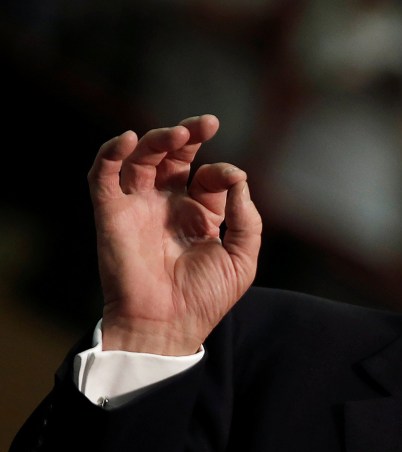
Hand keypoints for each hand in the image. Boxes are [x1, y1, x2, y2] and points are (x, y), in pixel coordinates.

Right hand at [89, 114, 261, 354]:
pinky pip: (103, 176)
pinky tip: (127, 139)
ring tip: (179, 133)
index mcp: (200, 214)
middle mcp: (168, 205)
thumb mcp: (241, 259)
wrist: (168, 326)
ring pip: (141, 158)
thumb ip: (247, 221)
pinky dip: (109, 153)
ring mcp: (139, 207)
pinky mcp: (112, 214)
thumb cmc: (205, 299)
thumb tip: (239, 182)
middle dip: (189, 135)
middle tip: (206, 122)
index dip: (222, 172)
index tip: (233, 180)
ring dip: (157, 139)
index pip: (209, 177)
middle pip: (174, 156)